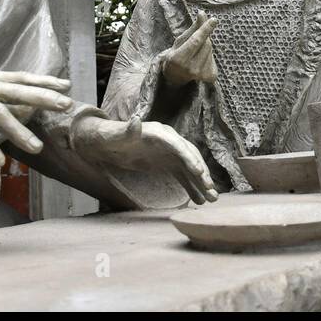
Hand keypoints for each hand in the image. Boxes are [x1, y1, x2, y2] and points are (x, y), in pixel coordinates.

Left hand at [74, 116, 218, 204]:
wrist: (108, 143)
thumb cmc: (111, 138)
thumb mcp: (117, 136)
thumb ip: (127, 131)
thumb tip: (135, 120)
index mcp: (160, 133)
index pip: (178, 146)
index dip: (189, 158)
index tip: (198, 172)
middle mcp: (170, 141)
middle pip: (189, 157)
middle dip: (201, 173)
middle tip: (211, 190)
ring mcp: (170, 153)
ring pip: (190, 168)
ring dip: (201, 183)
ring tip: (212, 199)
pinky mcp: (168, 163)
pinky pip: (183, 176)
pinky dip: (191, 187)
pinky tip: (199, 199)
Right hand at [162, 14, 218, 85]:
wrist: (175, 76)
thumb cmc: (177, 54)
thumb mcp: (181, 40)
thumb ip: (193, 28)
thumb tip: (202, 13)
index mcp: (178, 59)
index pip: (196, 41)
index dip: (205, 29)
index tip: (214, 20)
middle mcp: (190, 69)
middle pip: (206, 44)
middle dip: (205, 38)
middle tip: (198, 39)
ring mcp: (201, 75)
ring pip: (211, 51)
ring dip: (206, 47)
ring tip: (196, 53)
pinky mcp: (210, 77)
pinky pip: (214, 59)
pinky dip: (209, 55)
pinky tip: (201, 60)